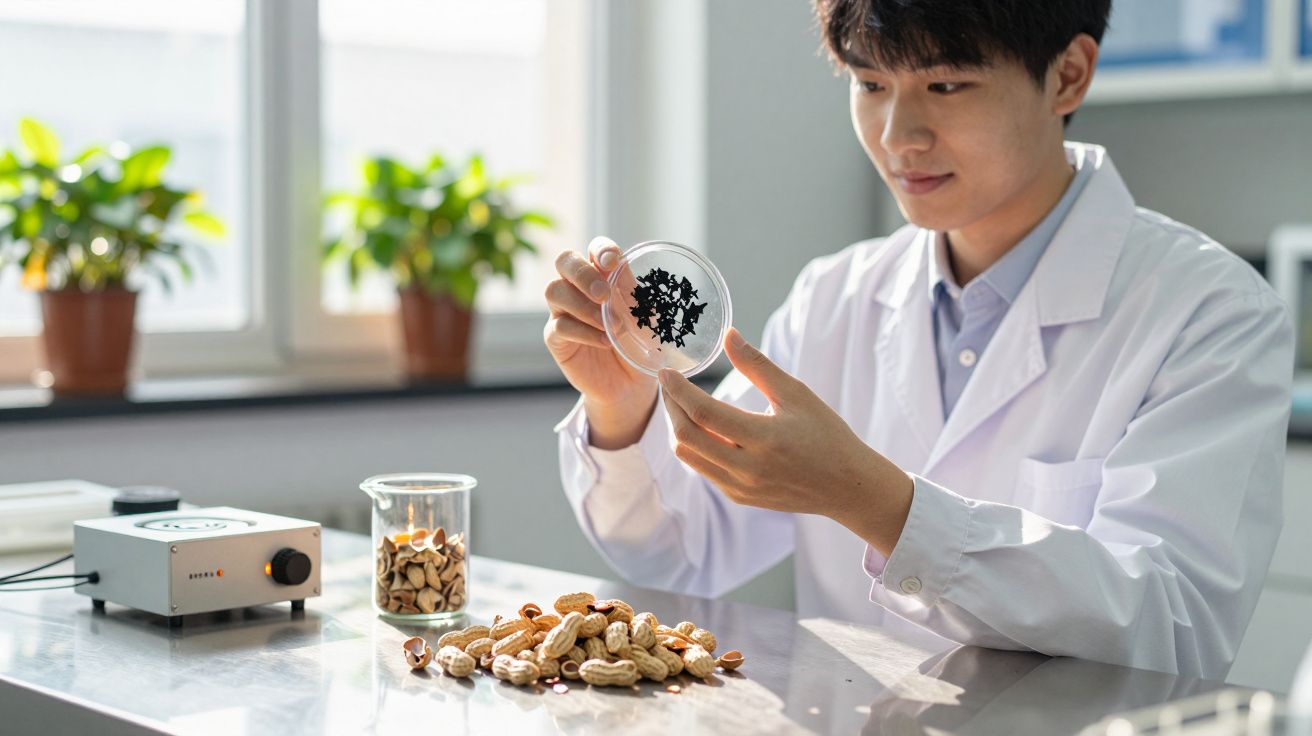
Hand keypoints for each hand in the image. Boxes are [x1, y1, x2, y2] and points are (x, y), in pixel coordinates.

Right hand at [544, 236, 657, 446]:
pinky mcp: (556, 338)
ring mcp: (563, 312)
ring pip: (554, 291)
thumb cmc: (638, 345)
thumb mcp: (646, 321)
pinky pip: (560, 327)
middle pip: (564, 261)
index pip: (595, 250)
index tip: (613, 261)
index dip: (601, 250)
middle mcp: (578, 289)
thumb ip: (638, 300)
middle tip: (603, 293)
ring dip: (583, 305)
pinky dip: (584, 333)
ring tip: (609, 324)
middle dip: (582, 273)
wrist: (629, 385)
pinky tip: (605, 341)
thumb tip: (634, 283)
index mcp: (602, 276)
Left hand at [658, 327, 914, 555]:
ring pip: (688, 457)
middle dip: (670, 408)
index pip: (703, 412)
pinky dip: (693, 447)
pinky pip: (702, 470)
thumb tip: (729, 334)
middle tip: (670, 386)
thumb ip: (757, 365)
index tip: (666, 371)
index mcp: (763, 439)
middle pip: (686, 437)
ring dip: (677, 429)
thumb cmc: (826, 435)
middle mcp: (747, 468)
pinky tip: (700, 429)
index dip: (678, 389)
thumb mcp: (796, 394)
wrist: (847, 487)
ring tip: (680, 405)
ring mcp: (741, 487)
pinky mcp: (740, 497)